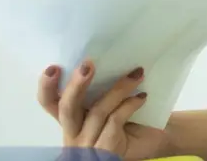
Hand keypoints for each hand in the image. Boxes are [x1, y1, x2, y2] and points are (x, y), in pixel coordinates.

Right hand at [38, 60, 170, 160]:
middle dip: (75, 86)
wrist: (159, 140)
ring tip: (137, 74)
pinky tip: (141, 97)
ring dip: (118, 89)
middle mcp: (74, 134)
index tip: (53, 68)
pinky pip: (115, 121)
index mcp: (71, 119)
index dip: (47, 87)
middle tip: (88, 65)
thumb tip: (107, 55)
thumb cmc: (135, 118)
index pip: (50, 103)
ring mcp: (89, 145)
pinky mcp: (107, 150)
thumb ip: (102, 87)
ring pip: (96, 112)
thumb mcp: (113, 101)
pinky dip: (129, 105)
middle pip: (66, 109)